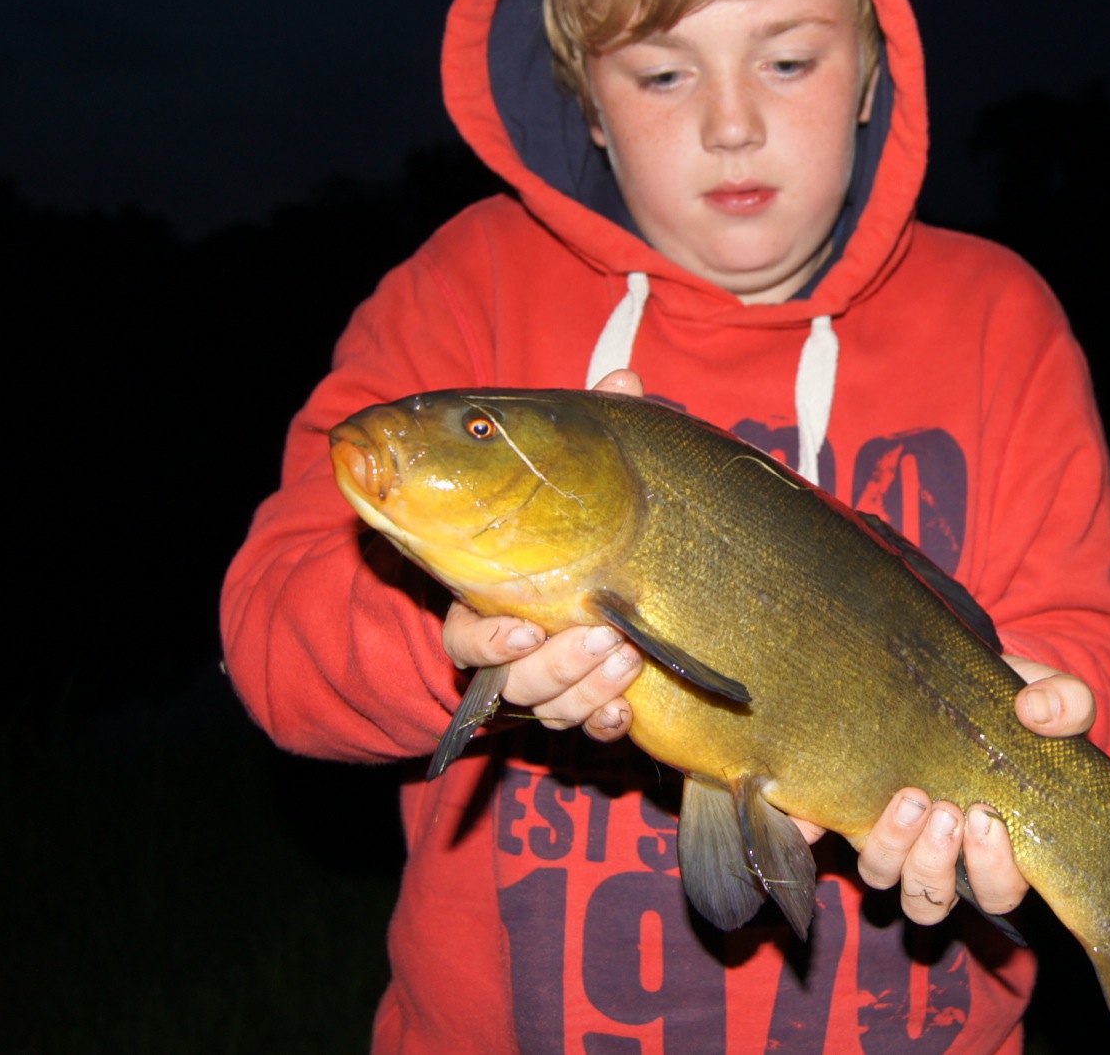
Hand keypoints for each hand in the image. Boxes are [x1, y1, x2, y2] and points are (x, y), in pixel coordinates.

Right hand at [433, 367, 648, 743]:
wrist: (646, 578)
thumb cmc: (588, 516)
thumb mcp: (591, 474)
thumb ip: (600, 430)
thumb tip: (624, 379)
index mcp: (496, 594)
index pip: (463, 633)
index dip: (486, 638)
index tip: (522, 628)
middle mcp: (517, 645)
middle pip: (510, 677)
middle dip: (555, 662)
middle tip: (605, 632)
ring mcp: (554, 679)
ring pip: (547, 707)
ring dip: (584, 688)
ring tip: (628, 656)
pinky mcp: (591, 702)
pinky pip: (585, 729)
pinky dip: (604, 722)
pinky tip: (628, 711)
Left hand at [851, 657, 1094, 924]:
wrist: (956, 678)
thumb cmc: (1010, 702)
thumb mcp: (1046, 693)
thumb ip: (1063, 702)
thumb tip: (1038, 714)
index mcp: (996, 845)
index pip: (998, 892)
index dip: (993, 871)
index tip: (986, 819)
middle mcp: (941, 855)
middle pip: (932, 901)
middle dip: (936, 863)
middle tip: (945, 812)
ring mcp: (894, 836)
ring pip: (882, 878)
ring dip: (893, 848)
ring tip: (909, 799)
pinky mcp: (852, 811)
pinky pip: (828, 836)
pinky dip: (820, 828)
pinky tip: (826, 803)